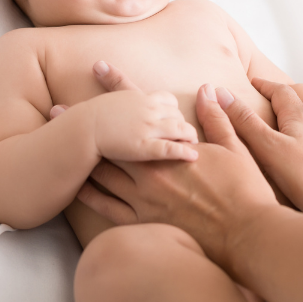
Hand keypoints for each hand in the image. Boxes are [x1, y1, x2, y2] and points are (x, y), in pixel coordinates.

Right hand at [51, 61, 198, 161]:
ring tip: (194, 145)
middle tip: (188, 135)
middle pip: (177, 115)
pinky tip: (193, 156)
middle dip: (183, 124)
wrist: (82, 128)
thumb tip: (100, 64)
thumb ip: (114, 86)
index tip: (174, 118)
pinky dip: (184, 151)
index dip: (173, 110)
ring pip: (180, 129)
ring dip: (189, 136)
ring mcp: (149, 128)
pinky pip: (171, 148)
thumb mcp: (109, 97)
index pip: (168, 100)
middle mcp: (149, 110)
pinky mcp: (145, 146)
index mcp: (141, 98)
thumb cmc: (91, 115)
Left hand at [76, 84, 281, 266]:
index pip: (141, 108)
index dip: (119, 86)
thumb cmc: (245, 191)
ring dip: (80, 158)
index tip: (99, 67)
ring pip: (103, 174)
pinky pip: (108, 209)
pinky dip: (89, 196)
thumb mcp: (234, 149)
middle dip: (85, 123)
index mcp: (171, 149)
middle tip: (58, 110)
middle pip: (110, 141)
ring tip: (57, 146)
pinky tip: (74, 188)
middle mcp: (151, 171)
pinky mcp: (144, 223)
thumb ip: (217, 119)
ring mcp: (144, 199)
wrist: (245, 234)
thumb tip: (209, 88)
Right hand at [218, 78, 302, 217]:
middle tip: (262, 103)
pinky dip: (302, 143)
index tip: (253, 81)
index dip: (265, 85)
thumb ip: (245, 122)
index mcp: (299, 117)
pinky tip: (297, 158)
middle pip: (296, 107)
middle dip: (278, 102)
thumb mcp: (268, 147)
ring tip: (276, 131)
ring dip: (291, 124)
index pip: (281, 91)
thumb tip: (221, 93)